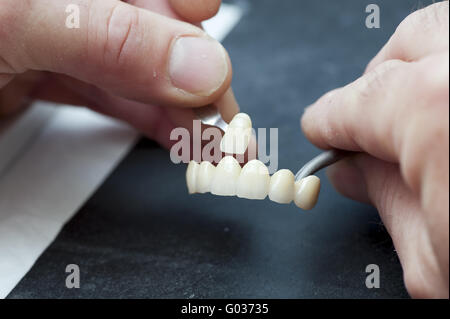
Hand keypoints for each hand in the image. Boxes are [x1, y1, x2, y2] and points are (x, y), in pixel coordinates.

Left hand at [0, 0, 237, 147]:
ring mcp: (70, 43)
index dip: (195, 19)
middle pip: (163, 37)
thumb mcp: (20, 23)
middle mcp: (80, 7)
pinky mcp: (59, 79)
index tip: (216, 67)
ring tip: (218, 144)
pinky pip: (117, 99)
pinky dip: (153, 123)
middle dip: (202, 85)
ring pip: (145, 76)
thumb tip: (199, 66)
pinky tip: (181, 139)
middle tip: (232, 127)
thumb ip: (113, 39)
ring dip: (185, 115)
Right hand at [301, 2, 448, 297]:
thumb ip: (386, 203)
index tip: (325, 134)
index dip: (327, 124)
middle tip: (373, 126)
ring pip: (447, 29)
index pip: (348, 106)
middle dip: (375, 83)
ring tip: (421, 113)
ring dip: (424, 64)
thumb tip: (357, 172)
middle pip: (402, 46)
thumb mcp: (435, 263)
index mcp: (438, 110)